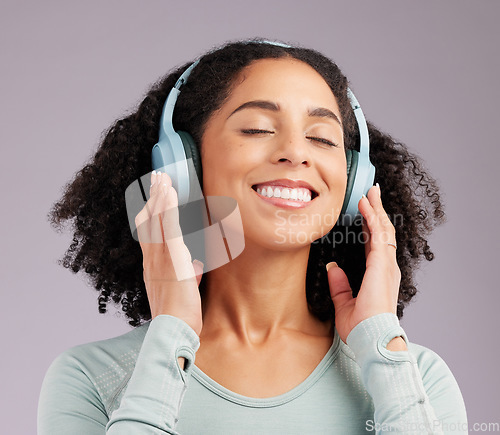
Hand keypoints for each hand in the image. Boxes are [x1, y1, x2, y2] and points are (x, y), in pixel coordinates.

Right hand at [134, 171, 203, 335]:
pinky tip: (170, 193)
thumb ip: (183, 273)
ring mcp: (160, 257)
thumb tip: (194, 264)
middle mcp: (152, 257)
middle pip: (148, 219)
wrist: (174, 330)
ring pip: (157, 219)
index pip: (147, 231)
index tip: (154, 195)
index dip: (149, 210)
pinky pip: (169, 228)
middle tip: (157, 176)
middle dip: (153, 196)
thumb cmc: (178, 314)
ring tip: (162, 177)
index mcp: (152, 264)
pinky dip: (168, 208)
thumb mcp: (179, 289)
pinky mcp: (172, 259)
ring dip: (160, 196)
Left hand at [327, 184, 401, 343]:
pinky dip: (372, 218)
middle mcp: (386, 268)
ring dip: (375, 209)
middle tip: (371, 193)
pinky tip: (365, 205)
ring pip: (383, 229)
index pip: (374, 244)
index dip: (370, 226)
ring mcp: (386, 265)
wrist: (371, 339)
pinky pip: (378, 235)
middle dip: (376, 211)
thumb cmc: (362, 327)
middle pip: (382, 232)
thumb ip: (339, 285)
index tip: (365, 211)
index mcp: (378, 275)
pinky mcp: (382, 265)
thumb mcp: (344, 303)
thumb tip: (332, 267)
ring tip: (370, 191)